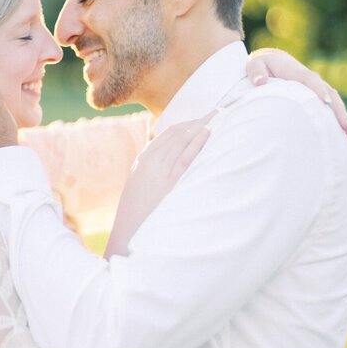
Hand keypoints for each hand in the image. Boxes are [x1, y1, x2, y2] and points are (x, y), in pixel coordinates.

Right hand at [106, 113, 212, 257]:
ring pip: (181, 140)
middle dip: (196, 120)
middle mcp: (149, 163)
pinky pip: (184, 157)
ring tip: (218, 116)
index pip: (166, 135)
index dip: (185, 124)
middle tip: (217, 112)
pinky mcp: (168, 184)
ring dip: (200, 125)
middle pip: (176, 133)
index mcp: (142, 162)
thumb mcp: (139, 189)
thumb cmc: (136, 216)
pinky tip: (207, 133)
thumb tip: (167, 168)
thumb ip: (151, 174)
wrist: (128, 236)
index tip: (201, 119)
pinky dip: (196, 142)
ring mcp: (158, 172)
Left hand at [248, 48, 346, 140]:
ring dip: (343, 119)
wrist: (273, 61)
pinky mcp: (316, 97)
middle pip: (330, 95)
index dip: (318, 90)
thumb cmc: (262, 65)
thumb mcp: (256, 64)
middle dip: (338, 111)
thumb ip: (256, 71)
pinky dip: (337, 121)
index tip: (324, 102)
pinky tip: (345, 138)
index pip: (310, 80)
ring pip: (334, 103)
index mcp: (297, 73)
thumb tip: (259, 81)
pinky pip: (330, 109)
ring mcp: (316, 89)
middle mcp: (311, 81)